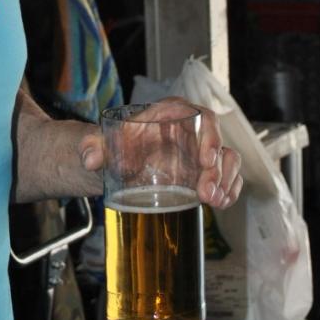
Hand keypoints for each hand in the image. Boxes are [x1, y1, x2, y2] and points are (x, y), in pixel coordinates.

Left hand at [77, 96, 242, 208]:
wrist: (114, 163)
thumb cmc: (112, 145)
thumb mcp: (99, 142)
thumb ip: (91, 146)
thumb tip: (90, 159)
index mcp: (171, 114)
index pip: (200, 116)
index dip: (209, 135)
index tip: (206, 160)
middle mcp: (191, 130)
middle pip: (217, 143)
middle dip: (218, 170)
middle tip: (206, 194)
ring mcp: (200, 152)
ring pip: (228, 160)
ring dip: (227, 181)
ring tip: (215, 203)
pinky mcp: (204, 171)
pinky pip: (227, 177)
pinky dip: (229, 190)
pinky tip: (222, 204)